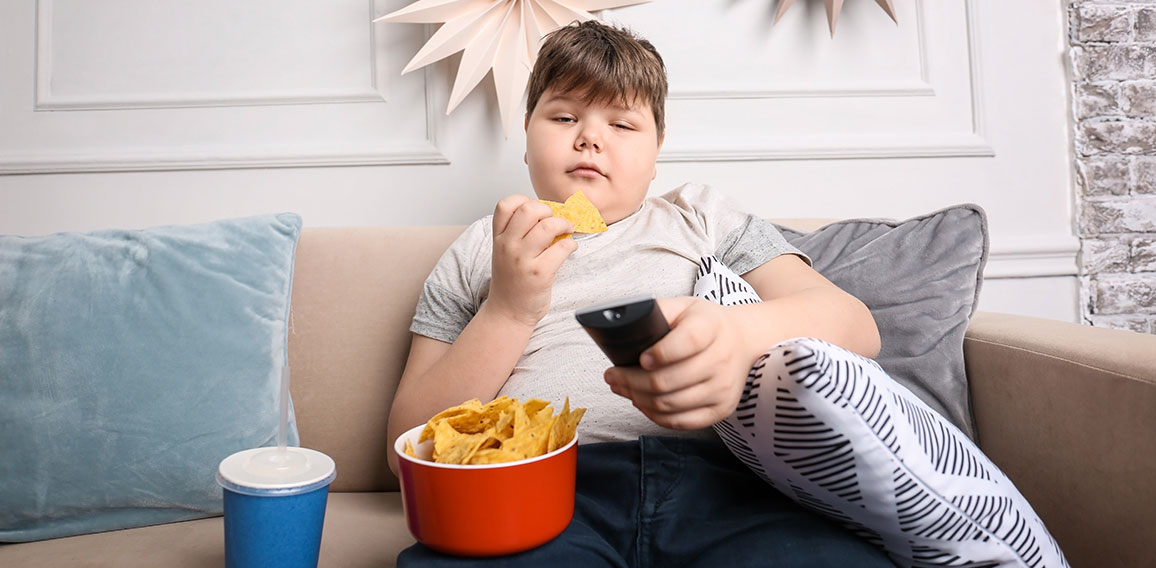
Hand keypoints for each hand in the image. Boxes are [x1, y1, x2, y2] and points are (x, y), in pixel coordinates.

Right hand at [486, 194, 575, 326]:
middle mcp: (508, 246)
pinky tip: (569, 249)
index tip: (536, 211)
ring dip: (564, 224)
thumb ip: (518, 233)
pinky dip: (571, 245)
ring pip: (548, 226)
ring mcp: (523, 259)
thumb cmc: (511, 282)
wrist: (507, 313)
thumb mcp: (505, 253)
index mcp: (498, 238)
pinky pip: (562, 247)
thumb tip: (549, 213)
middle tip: (554, 220)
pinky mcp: (540, 273)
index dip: (524, 200)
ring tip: (566, 231)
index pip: (506, 204)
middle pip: (529, 209)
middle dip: (548, 210)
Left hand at [602, 297, 754, 429]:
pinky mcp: (721, 409)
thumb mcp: (684, 306)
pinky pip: (681, 421)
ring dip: (637, 398)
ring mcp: (723, 388)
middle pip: (668, 380)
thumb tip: (621, 323)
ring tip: (621, 388)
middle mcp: (721, 359)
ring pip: (670, 404)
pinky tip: (641, 403)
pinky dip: (655, 415)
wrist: (743, 341)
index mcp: (711, 327)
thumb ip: (656, 311)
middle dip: (631, 381)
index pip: (687, 342)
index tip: (640, 358)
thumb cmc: (705, 324)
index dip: (660, 353)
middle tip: (612, 376)